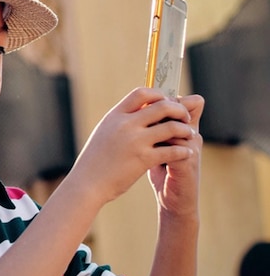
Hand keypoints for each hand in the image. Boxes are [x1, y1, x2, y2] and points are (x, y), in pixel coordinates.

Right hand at [70, 88, 198, 206]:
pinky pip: (172, 150)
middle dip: (179, 109)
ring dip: (185, 129)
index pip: (142, 93)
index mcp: (115, 116)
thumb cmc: (95, 160)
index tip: (167, 102)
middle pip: (162, 105)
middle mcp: (125, 124)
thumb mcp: (104, 132)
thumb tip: (139, 110)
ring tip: (189, 134)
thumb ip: (121, 120)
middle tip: (185, 118)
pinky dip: (183, 150)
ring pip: (172, 126)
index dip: (159, 94)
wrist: (87, 183)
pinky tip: (186, 153)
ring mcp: (135, 141)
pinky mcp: (143, 159)